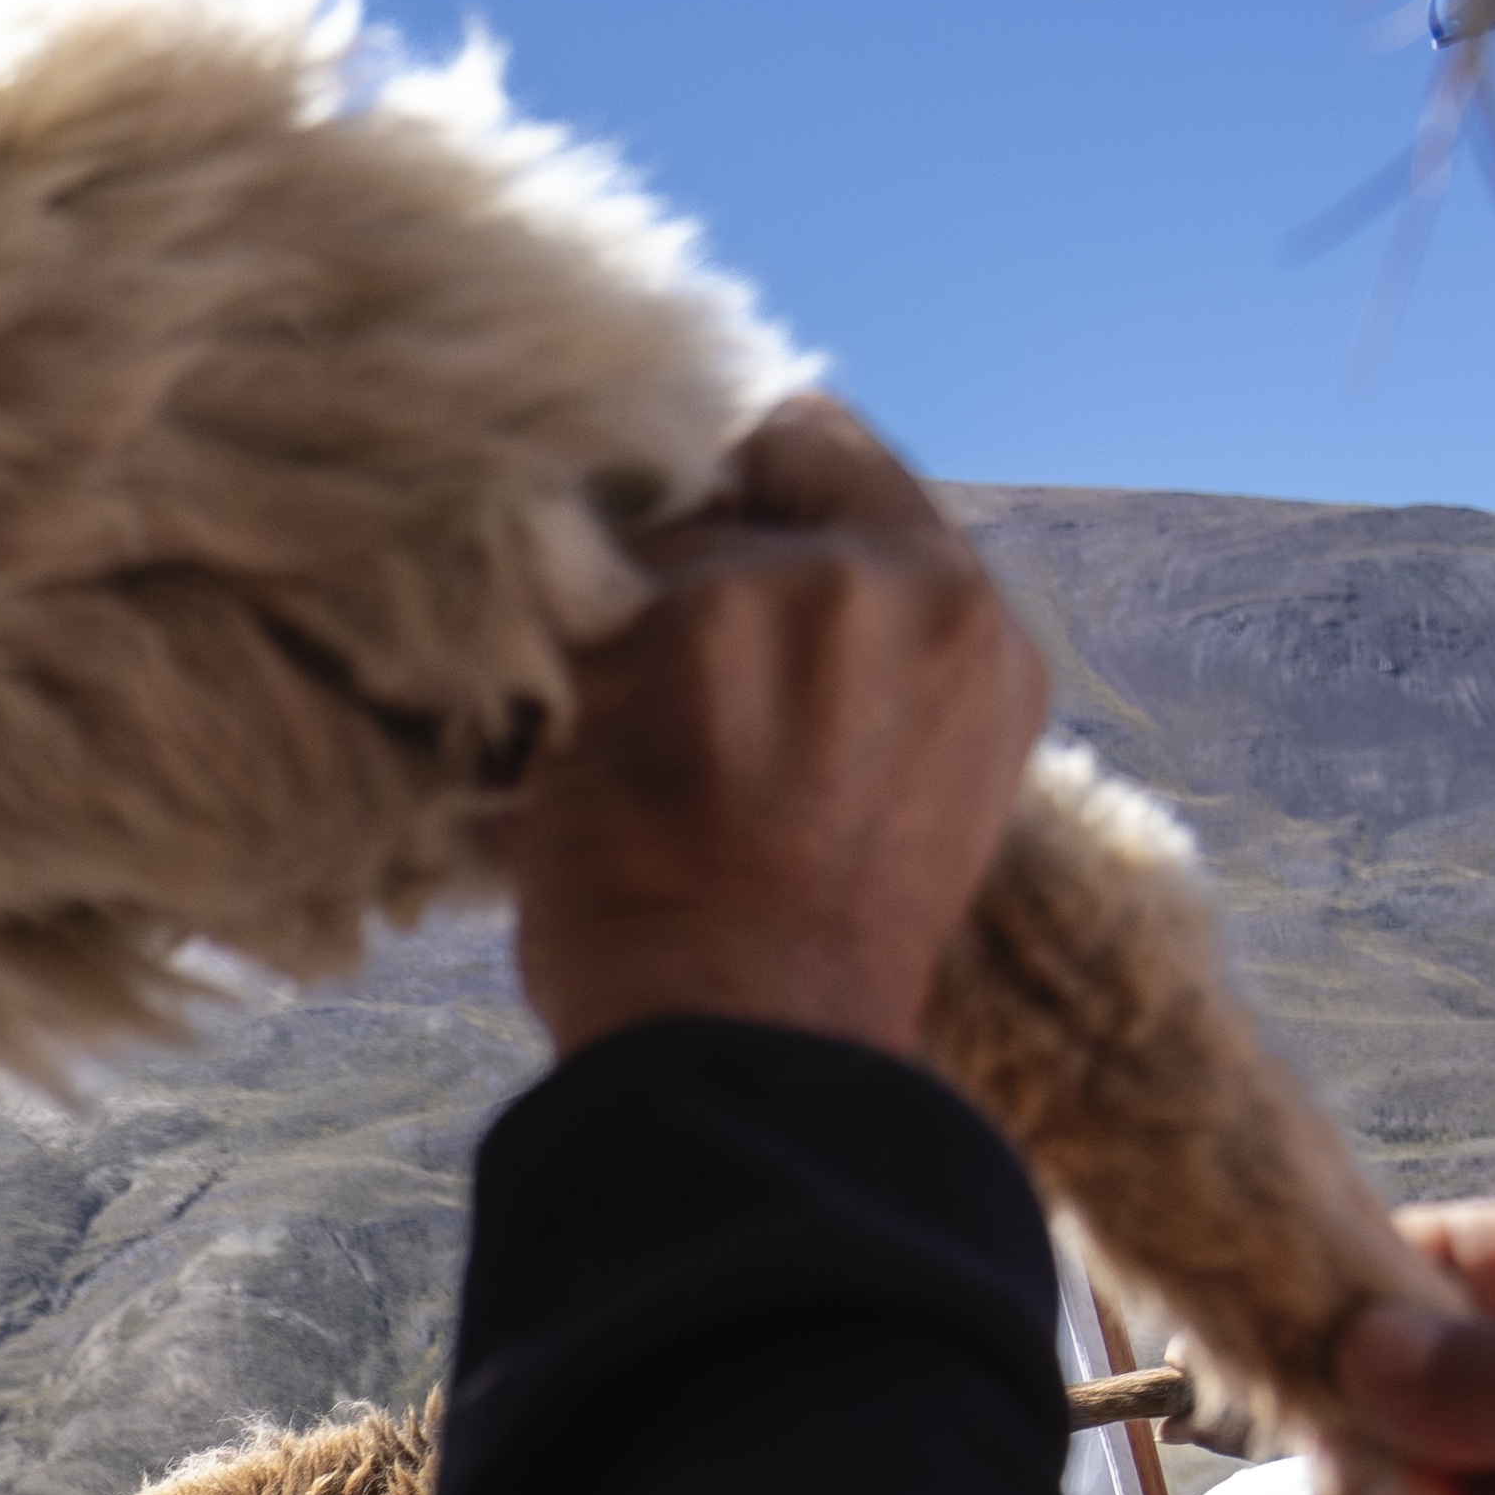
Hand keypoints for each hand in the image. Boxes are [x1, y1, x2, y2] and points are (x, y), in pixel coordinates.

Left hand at [506, 401, 1049, 1063]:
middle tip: (648, 696)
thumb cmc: (807, 956)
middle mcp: (891, 584)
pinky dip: (524, 689)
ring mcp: (774, 593)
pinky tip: (545, 773)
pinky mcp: (657, 626)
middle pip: (717, 488)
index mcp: (970, 622)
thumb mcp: (908, 781)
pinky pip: (543, 612)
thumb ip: (866, 655)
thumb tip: (758, 573)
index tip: (696, 571)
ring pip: (626, 551)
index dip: (742, 497)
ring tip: (602, 760)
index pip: (821, 449)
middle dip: (668, 574)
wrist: (750, 1045)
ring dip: (595, 635)